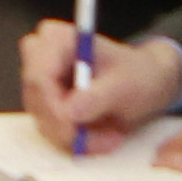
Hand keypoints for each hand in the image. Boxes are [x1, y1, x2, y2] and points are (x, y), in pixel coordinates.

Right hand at [19, 23, 181, 154]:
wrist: (143, 82)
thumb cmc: (136, 75)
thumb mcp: (126, 84)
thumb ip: (98, 96)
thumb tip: (69, 112)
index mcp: (56, 39)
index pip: (39, 77)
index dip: (52, 106)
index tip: (76, 129)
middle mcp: (40, 57)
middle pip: (38, 102)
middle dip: (69, 128)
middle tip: (106, 139)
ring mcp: (39, 83)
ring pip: (44, 121)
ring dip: (77, 138)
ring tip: (111, 136)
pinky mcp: (44, 105)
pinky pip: (51, 131)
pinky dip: (76, 141)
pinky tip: (100, 136)